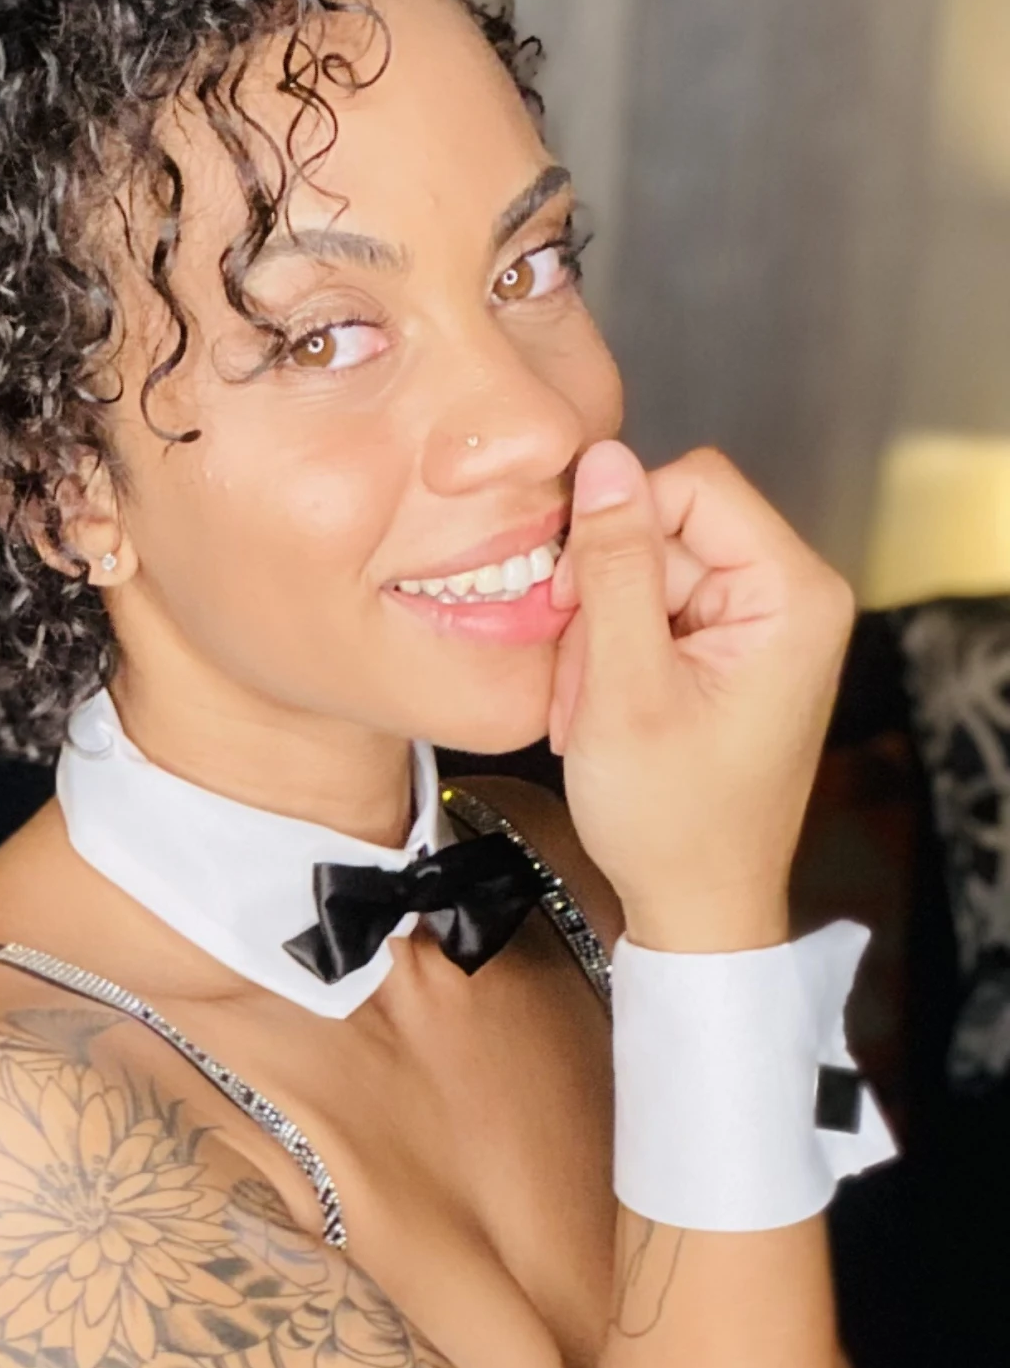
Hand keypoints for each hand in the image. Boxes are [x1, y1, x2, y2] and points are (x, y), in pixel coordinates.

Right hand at [548, 439, 854, 951]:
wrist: (698, 904)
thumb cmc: (673, 819)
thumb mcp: (624, 688)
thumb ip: (616, 567)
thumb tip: (603, 463)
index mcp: (792, 595)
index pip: (694, 486)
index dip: (620, 529)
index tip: (575, 598)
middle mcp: (793, 597)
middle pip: (670, 531)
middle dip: (606, 597)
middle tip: (583, 679)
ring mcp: (764, 625)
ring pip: (651, 574)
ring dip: (601, 635)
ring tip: (591, 710)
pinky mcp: (735, 650)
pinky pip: (658, 613)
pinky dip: (616, 656)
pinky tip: (603, 708)